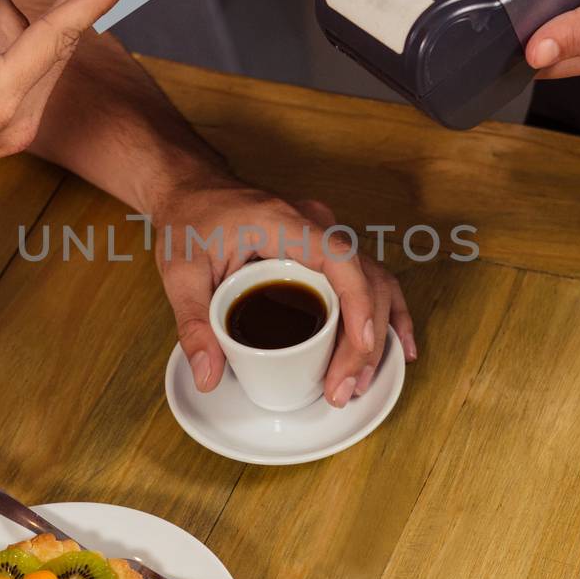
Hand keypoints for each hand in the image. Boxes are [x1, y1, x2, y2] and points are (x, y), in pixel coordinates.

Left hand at [153, 182, 415, 406]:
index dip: (358, 301)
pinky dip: (386, 314)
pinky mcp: (327, 249)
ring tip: (359, 383)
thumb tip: (208, 376)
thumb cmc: (188, 222)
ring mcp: (326, 234)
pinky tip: (399, 348)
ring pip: (374, 281)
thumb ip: (194, 324)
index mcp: (282, 222)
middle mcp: (315, 223)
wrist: (191, 188)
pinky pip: (369, 279)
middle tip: (343, 389)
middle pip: (364, 278)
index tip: (361, 344)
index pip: (339, 257)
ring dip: (376, 333)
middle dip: (364, 340)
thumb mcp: (180, 274)